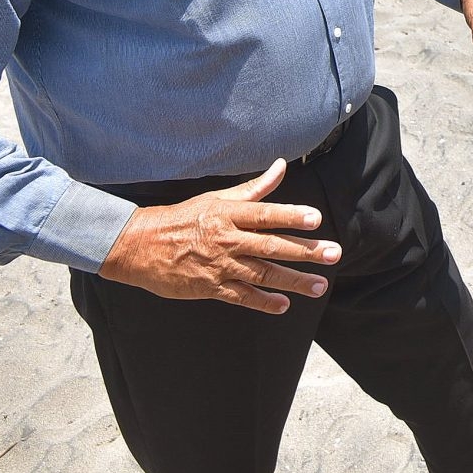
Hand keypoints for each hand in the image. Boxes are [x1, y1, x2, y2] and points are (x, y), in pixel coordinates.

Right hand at [98, 161, 340, 313]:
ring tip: (319, 286)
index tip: (316, 219)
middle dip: (305, 251)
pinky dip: (263, 302)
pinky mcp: (209, 288)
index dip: (290, 216)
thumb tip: (281, 167)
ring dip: (293, 281)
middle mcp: (226, 239)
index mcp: (227, 214)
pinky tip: (283, 304)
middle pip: (271, 246)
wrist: (139, 246)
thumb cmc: (183, 218)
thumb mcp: (217, 198)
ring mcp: (218, 266)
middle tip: (333, 254)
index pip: (265, 214)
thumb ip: (254, 188)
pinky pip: (241, 296)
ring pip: (262, 274)